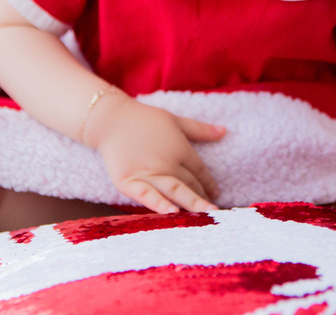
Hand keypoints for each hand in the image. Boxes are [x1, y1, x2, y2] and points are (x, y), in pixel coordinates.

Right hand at [86, 94, 225, 213]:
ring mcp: (148, 172)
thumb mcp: (175, 120)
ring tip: (203, 216)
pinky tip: (172, 212)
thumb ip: (200, 129)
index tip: (216, 194)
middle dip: (203, 198)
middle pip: (189, 183)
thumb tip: (224, 131)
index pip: (200, 170)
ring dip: (190, 204)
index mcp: (180, 148)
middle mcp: (167, 162)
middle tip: (215, 212)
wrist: (111, 120)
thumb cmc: (144, 119)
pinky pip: (147, 196)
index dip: (209, 183)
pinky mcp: (129, 181)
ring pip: (174, 191)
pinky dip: (160, 204)